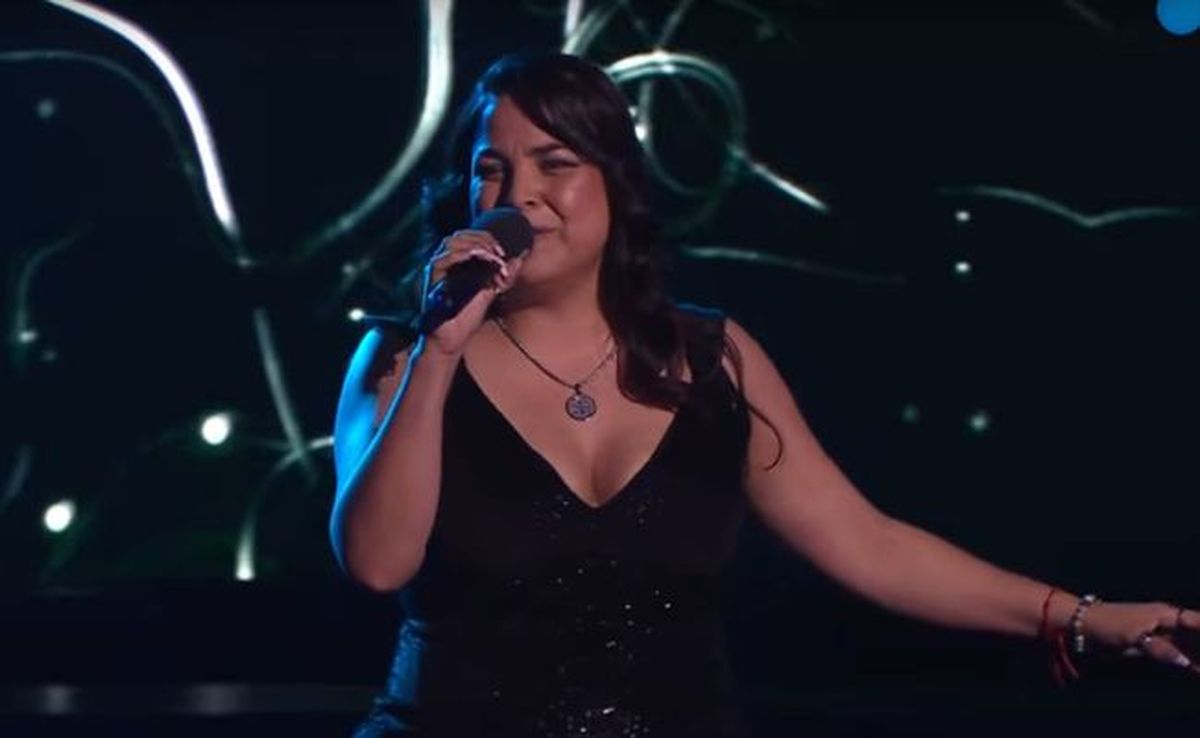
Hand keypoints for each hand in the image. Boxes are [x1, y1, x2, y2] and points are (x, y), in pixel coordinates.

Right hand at [419, 229, 527, 356]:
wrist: (453, 339)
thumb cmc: (467, 317)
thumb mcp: (491, 293)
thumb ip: (503, 276)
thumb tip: (519, 259)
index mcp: (458, 263)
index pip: (469, 237)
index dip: (486, 237)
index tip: (502, 250)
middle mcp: (445, 263)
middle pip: (460, 235)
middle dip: (482, 239)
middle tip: (498, 252)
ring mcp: (437, 269)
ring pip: (451, 242)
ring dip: (474, 245)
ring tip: (491, 256)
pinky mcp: (431, 278)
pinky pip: (444, 259)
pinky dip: (461, 255)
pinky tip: (476, 258)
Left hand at [1082, 601, 1199, 674]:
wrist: (1084, 626)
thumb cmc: (1109, 624)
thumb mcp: (1134, 636)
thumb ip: (1160, 648)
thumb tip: (1186, 662)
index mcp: (1165, 614)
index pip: (1198, 621)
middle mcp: (1168, 624)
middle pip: (1198, 635)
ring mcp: (1162, 636)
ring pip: (1190, 647)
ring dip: (1198, 656)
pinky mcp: (1154, 647)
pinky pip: (1177, 656)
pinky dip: (1189, 664)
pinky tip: (1196, 672)